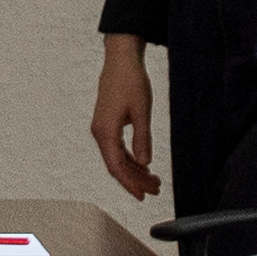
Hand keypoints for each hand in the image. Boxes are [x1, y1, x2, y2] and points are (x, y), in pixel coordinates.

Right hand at [88, 39, 157, 201]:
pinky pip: (116, 148)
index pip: (116, 166)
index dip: (130, 184)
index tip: (144, 195)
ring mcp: (102, 129)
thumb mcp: (142, 111)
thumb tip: (145, 164)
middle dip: (135, 180)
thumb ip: (143, 139)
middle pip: (116, 165)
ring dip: (134, 170)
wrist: (121, 60)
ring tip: (153, 180)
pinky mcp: (107, 124)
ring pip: (117, 158)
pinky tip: (143, 165)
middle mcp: (100, 133)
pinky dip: (130, 159)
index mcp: (105, 131)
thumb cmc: (131, 82)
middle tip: (156, 190)